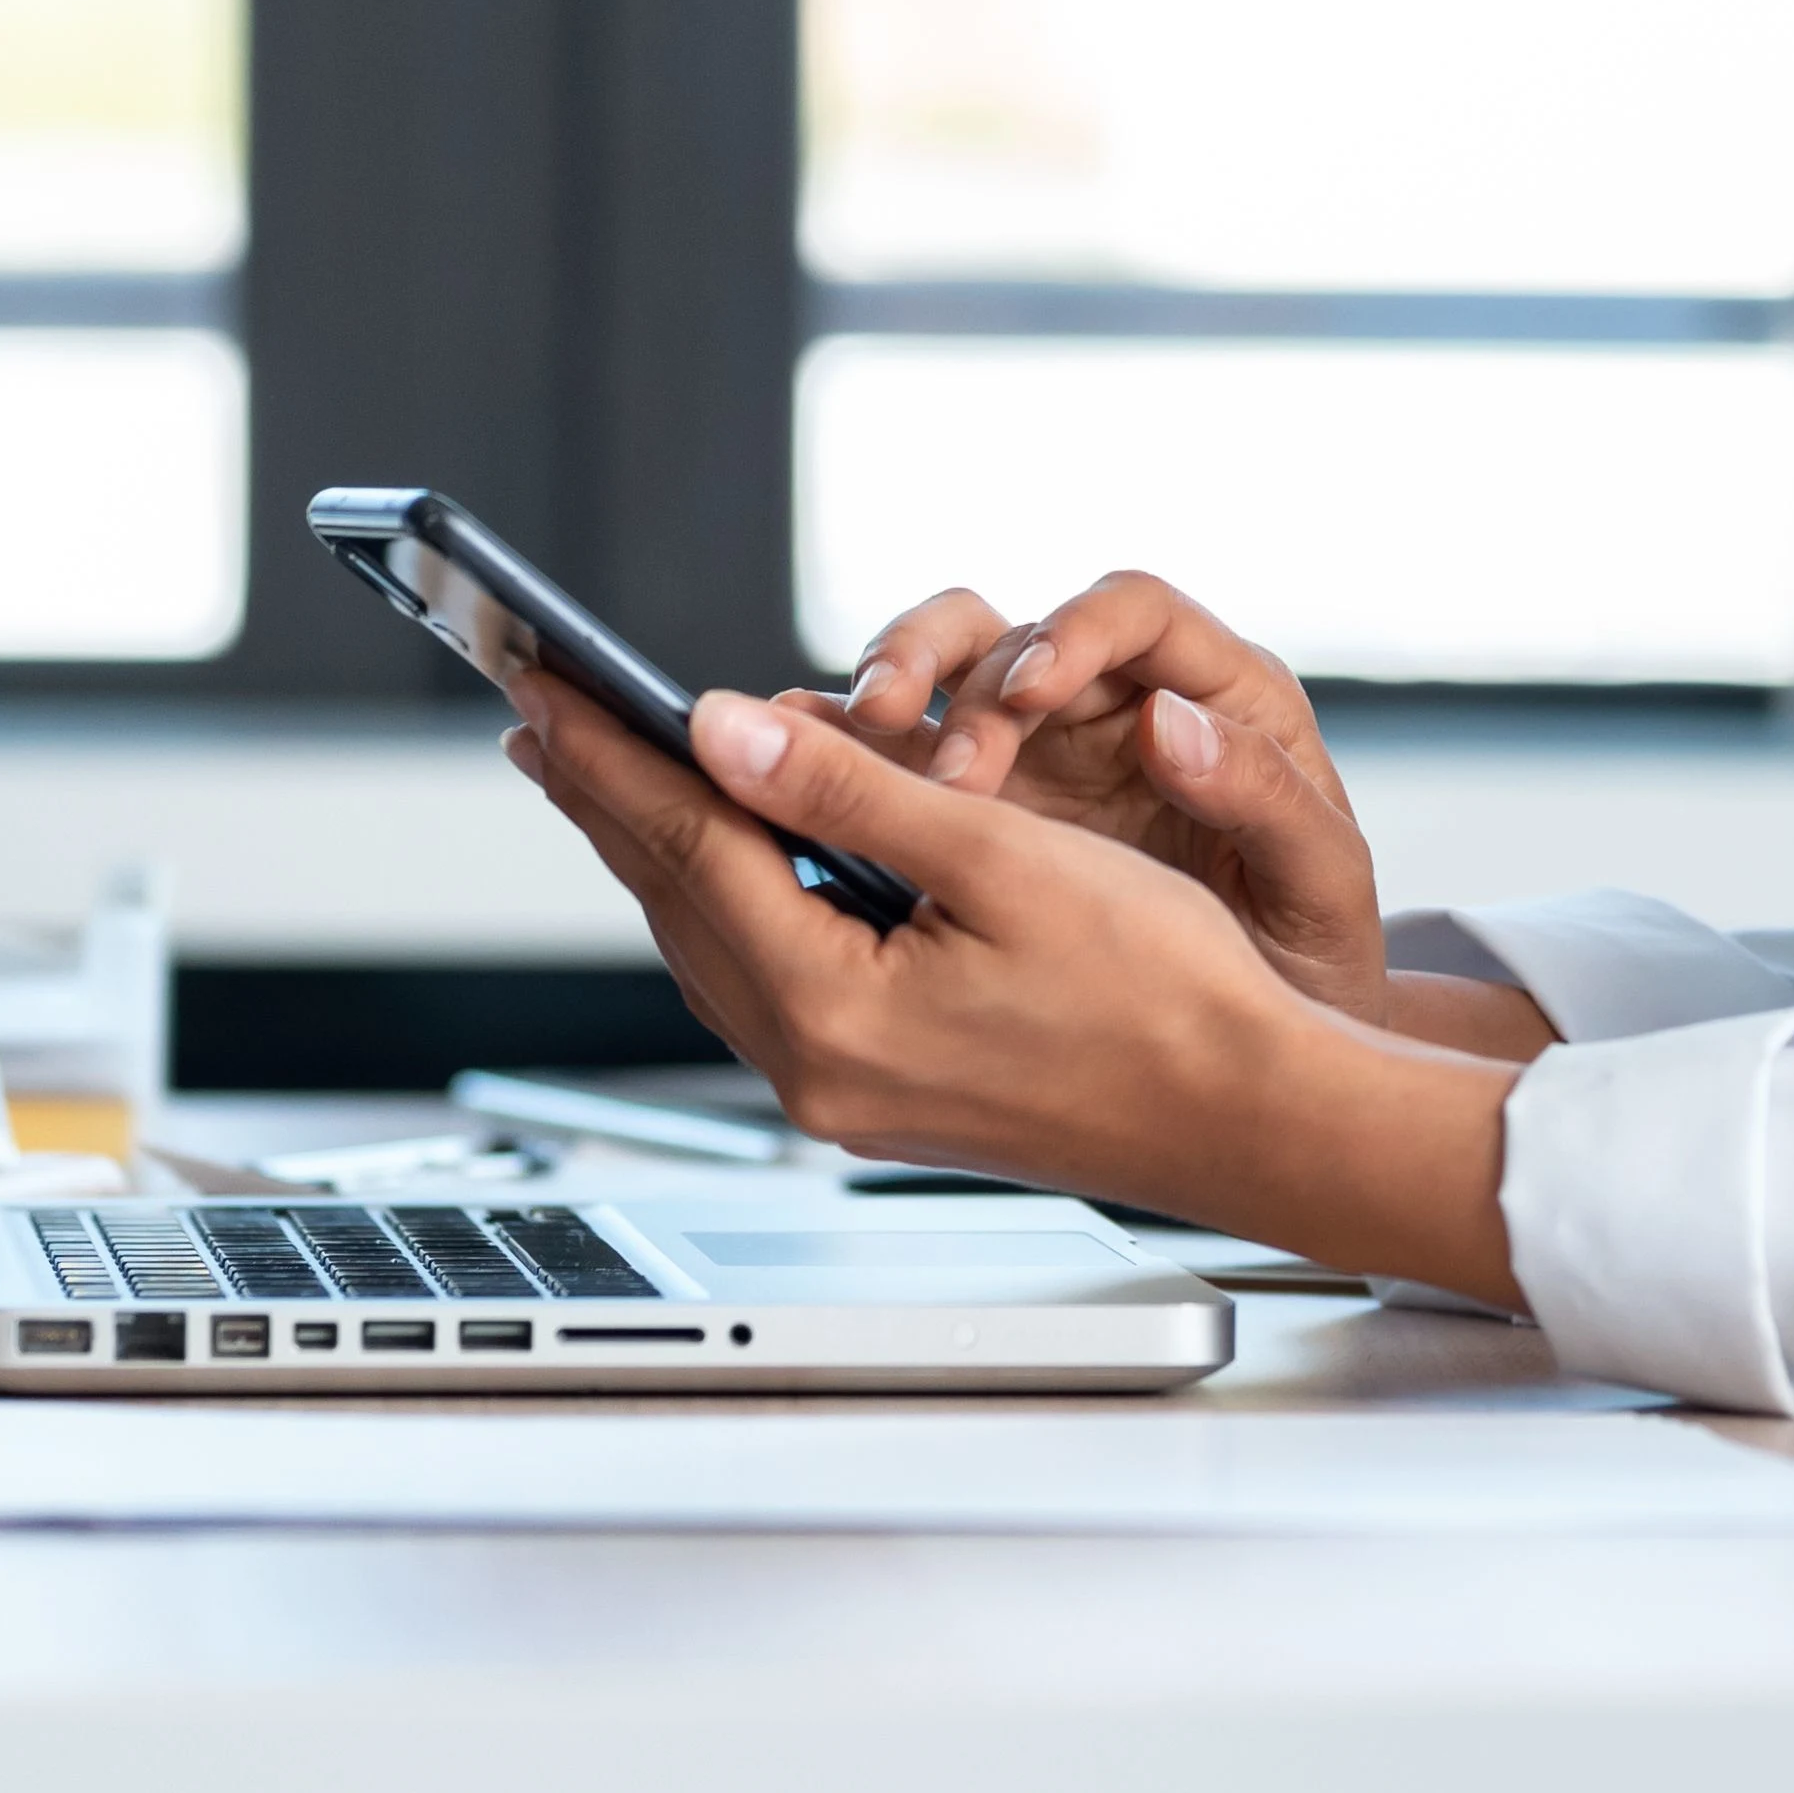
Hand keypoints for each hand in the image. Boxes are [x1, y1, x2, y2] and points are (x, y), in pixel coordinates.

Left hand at [497, 671, 1524, 1304]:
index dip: (612, 749)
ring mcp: (843, 1095)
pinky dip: (735, 898)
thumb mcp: (1001, 859)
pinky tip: (733, 861)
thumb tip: (725, 728)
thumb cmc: (1167, 995)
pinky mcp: (881, 1095)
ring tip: (610, 770)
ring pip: (717, 942)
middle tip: (539, 705)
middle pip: (678, 901)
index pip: (686, 847)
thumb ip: (850, 794)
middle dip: (608, 795)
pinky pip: (769, 976)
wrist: (1254, 1118)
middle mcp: (815, 1071)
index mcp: (832, 1012)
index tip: (544, 674)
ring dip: (663, 846)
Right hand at [836, 573, 1391, 1018]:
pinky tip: (797, 796)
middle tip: (904, 725)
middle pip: (1003, 629)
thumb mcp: (1318, 881)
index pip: (1131, 612)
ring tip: (847, 748)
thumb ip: (1259, 794)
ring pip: (932, 682)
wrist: (1267, 1059)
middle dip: (938, 660)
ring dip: (878, 701)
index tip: (1031, 686)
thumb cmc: (1314, 953)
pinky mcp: (974, 815)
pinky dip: (841, 768)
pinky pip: (891, 767)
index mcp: (1212, 691)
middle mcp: (1109, 705)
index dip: (1073, 632)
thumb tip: (1171, 719)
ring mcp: (1034, 756)